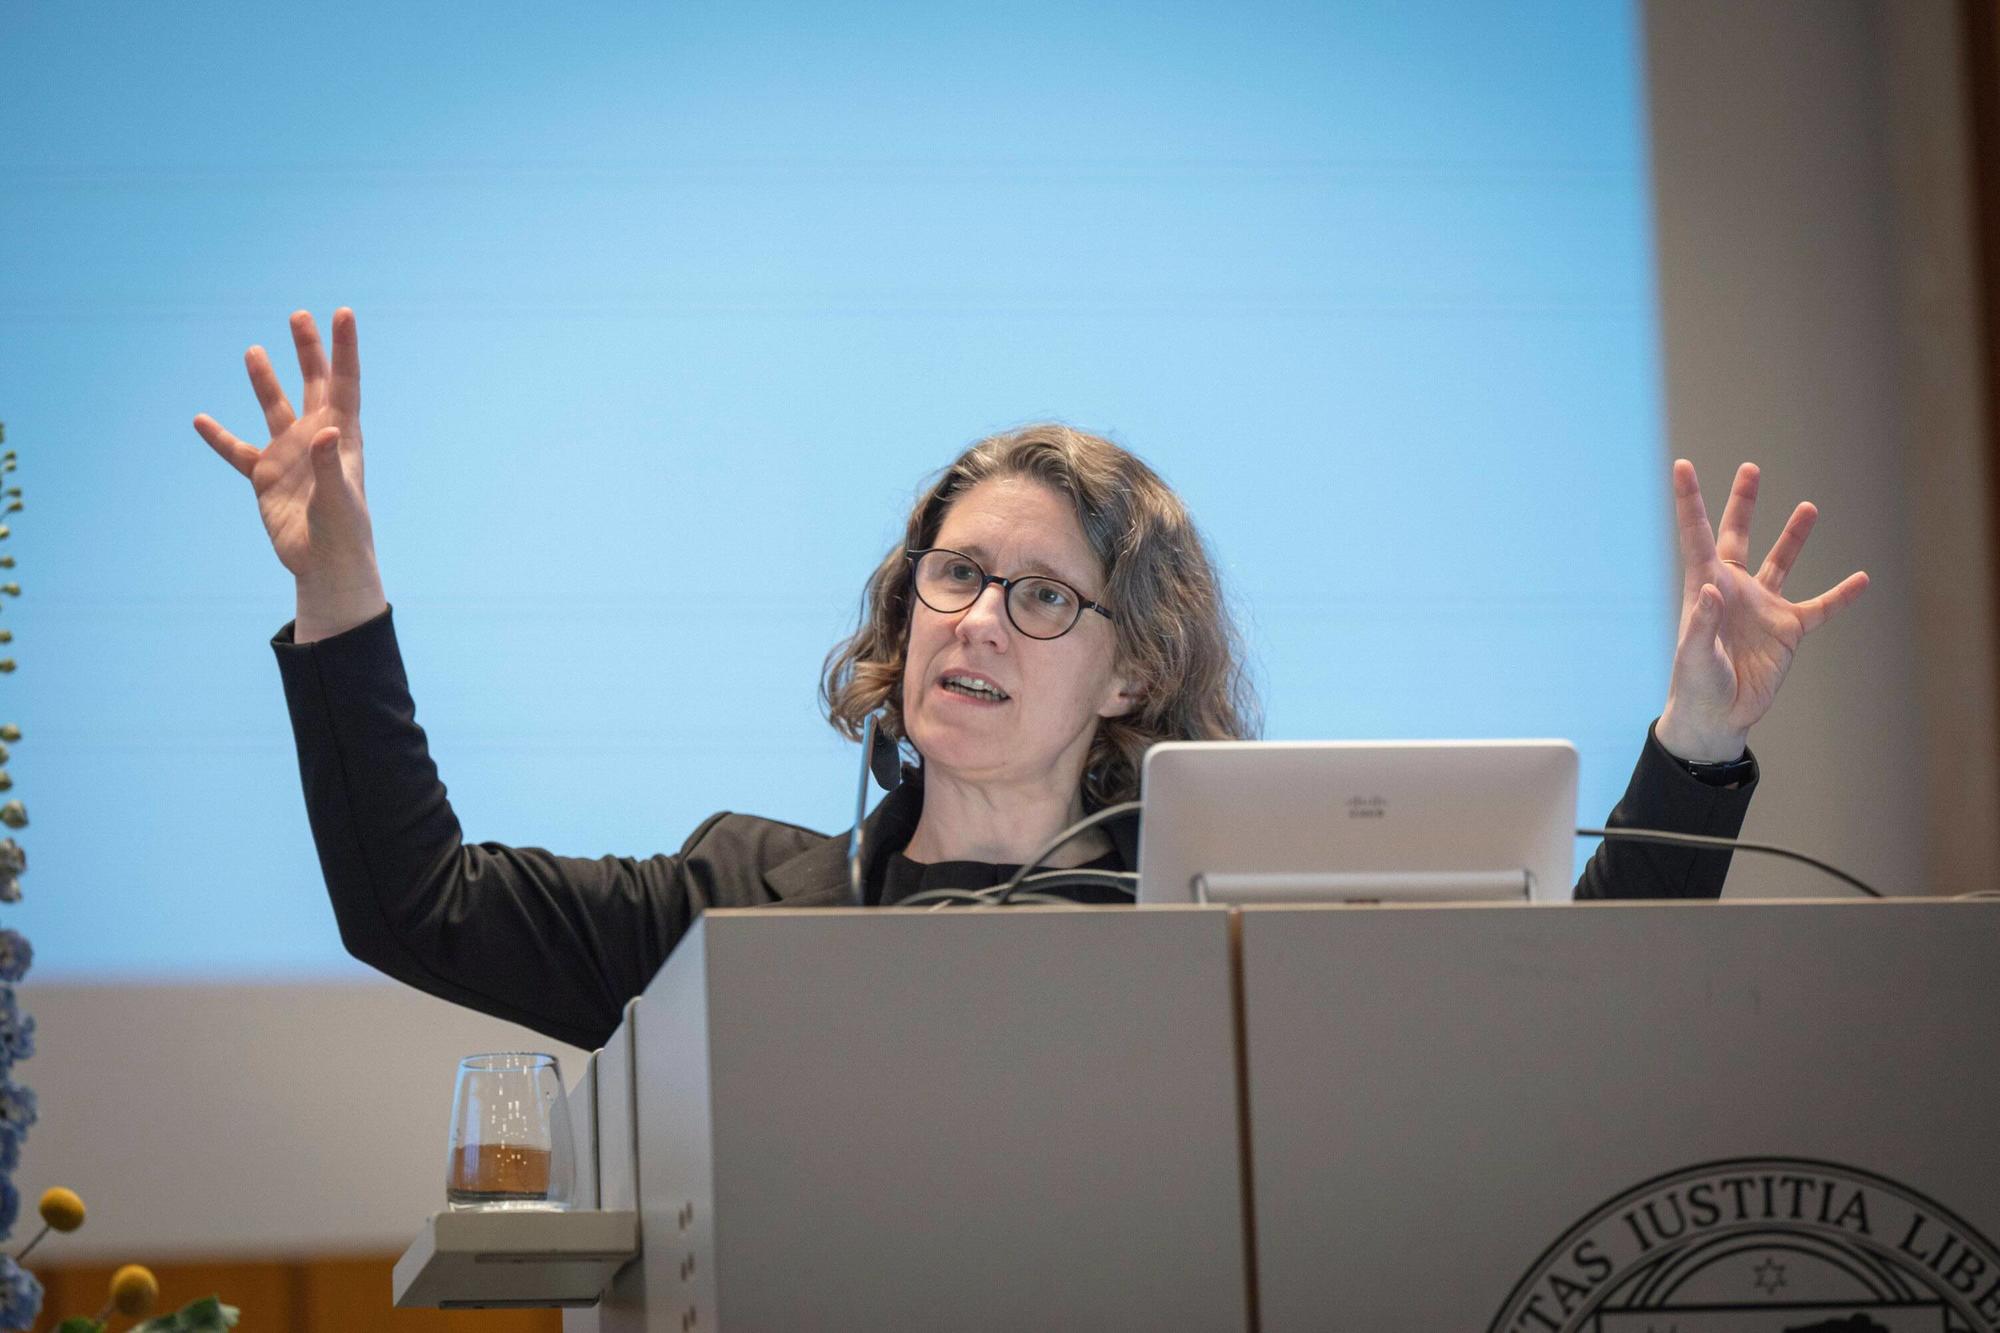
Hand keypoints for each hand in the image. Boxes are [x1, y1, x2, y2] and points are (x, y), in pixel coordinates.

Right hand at [194, 308, 384, 637]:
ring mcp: (290, 456)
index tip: (342, 312)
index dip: (344, 348)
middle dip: (308, 351)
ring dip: (265, 381)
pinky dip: (219, 438)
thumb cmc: (343, 533)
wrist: (325, 566)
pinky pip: (237, 452)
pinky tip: (200, 419)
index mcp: (343, 437)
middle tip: (298, 316)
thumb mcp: (338, 498)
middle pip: (314, 384)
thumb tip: (328, 429)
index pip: (345, 383)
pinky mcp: (266, 477)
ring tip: (255, 351)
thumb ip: (331, 464)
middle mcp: (317, 438)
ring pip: (275, 409)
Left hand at [1656, 460, 1868, 761]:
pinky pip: (1820, 607)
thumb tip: (1710, 591)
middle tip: (1751, 468)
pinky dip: (1841, 595)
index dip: (1690, 501)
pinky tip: (1862, 580)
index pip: (1697, 535)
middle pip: (1737, 535)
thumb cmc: (1697, 685)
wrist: (1719, 716)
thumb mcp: (1695, 657)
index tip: (1681, 466)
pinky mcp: (1787, 629)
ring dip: (1794, 536)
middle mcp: (1733, 589)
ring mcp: (1762, 607)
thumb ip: (1702, 625)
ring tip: (1809, 507)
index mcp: (1705, 587)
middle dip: (1743, 503)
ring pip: (1781, 562)